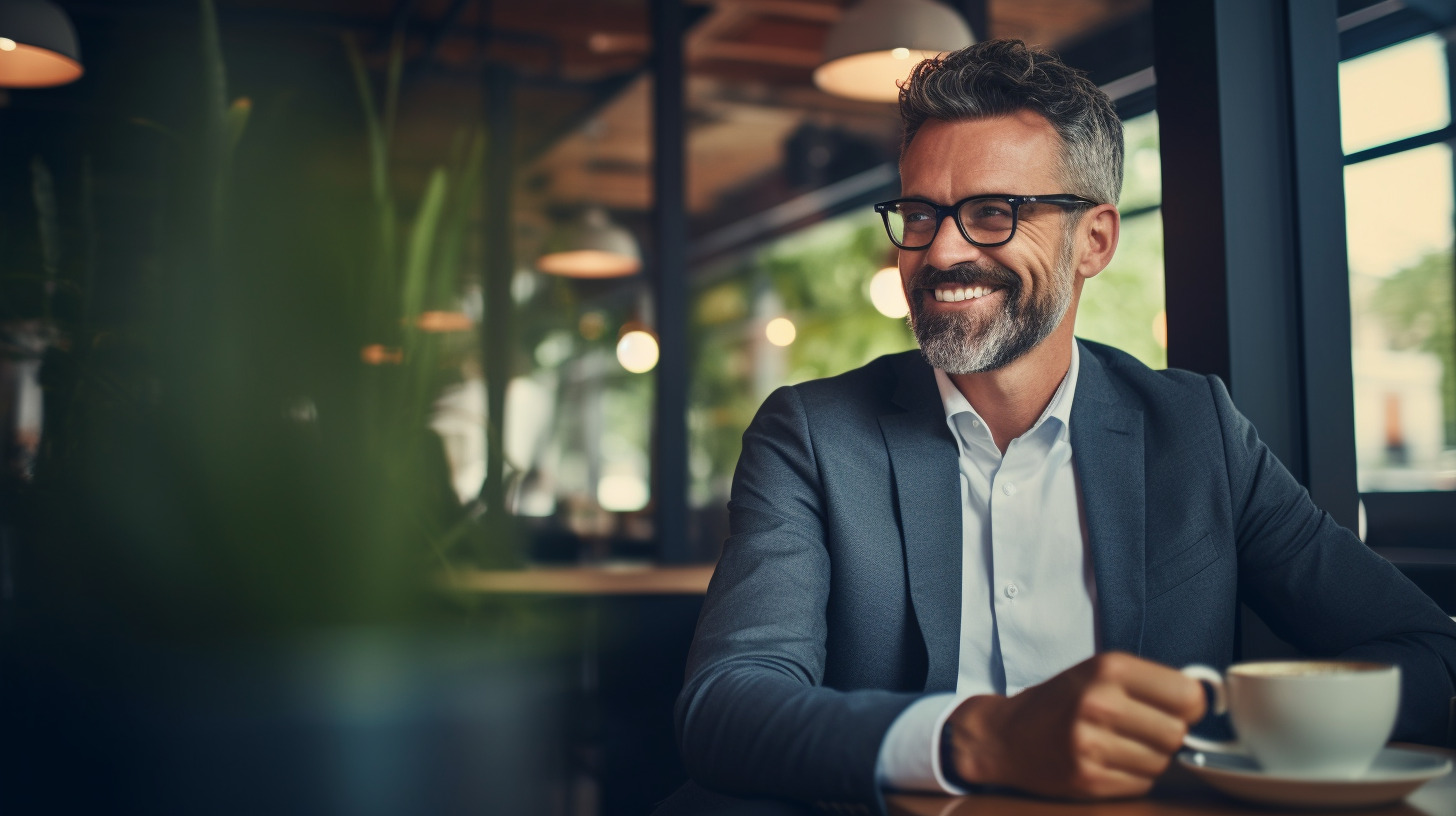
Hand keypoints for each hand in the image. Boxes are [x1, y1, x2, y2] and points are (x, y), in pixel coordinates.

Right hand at [942, 652, 1205, 798]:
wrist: (1005, 737)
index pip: (1187, 694)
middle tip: (1141, 728)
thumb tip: (1208, 700)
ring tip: (1119, 744)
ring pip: (1162, 761)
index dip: (1190, 705)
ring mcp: (1093, 744)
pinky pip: (1142, 783)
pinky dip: (1132, 777)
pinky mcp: (1089, 778)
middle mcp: (1100, 702)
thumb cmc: (1059, 702)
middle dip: (1167, 733)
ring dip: (1149, 757)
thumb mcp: (1098, 672)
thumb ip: (1149, 682)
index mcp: (1108, 668)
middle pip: (1177, 732)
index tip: (1179, 708)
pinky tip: (1107, 762)